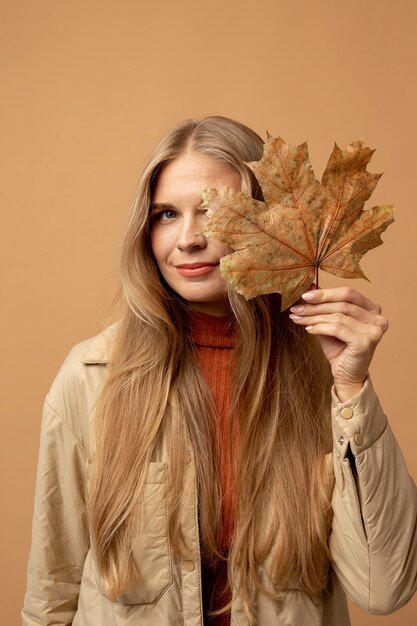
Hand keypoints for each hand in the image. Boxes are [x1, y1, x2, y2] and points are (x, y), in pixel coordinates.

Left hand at [289, 287, 387, 401]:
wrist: (346, 375)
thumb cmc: (339, 348)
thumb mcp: (330, 323)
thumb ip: (324, 306)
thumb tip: (309, 287)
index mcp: (372, 309)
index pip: (348, 293)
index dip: (326, 293)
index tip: (305, 295)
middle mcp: (377, 318)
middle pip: (342, 304)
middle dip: (316, 306)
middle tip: (297, 308)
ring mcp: (374, 330)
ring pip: (338, 316)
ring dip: (314, 317)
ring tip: (298, 318)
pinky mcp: (365, 342)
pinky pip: (337, 328)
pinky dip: (320, 327)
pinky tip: (308, 329)